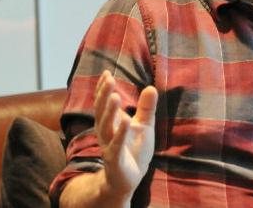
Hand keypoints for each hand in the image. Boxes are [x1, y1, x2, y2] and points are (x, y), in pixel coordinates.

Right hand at [94, 70, 158, 199]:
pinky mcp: (115, 159)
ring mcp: (109, 145)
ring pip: (105, 127)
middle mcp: (106, 132)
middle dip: (104, 95)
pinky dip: (120, 133)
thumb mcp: (144, 126)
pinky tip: (126, 121)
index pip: (103, 103)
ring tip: (115, 97)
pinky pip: (116, 145)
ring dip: (109, 112)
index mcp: (111, 123)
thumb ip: (146, 108)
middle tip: (109, 79)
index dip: (104, 89)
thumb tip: (151, 87)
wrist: (130, 179)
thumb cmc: (134, 150)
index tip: (107, 73)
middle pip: (101, 111)